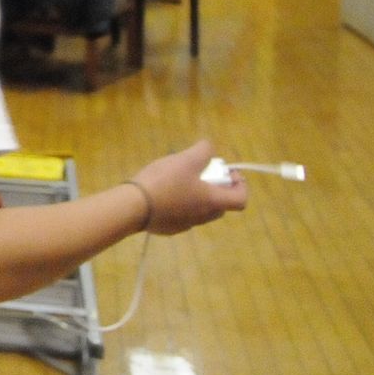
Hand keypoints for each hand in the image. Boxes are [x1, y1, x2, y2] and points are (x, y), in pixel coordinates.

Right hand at [130, 139, 249, 235]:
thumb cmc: (164, 182)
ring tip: (180, 182)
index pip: (240, 199)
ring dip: (198, 197)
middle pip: (221, 205)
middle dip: (217, 189)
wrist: (133, 207)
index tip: (229, 173)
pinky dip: (180, 205)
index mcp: (212, 201)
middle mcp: (203, 216)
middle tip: (204, 175)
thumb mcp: (185, 160)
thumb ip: (202, 151)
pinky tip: (163, 194)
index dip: (240, 185)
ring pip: (201, 211)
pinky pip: (182, 216)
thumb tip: (209, 146)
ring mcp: (186, 225)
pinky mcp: (169, 228)